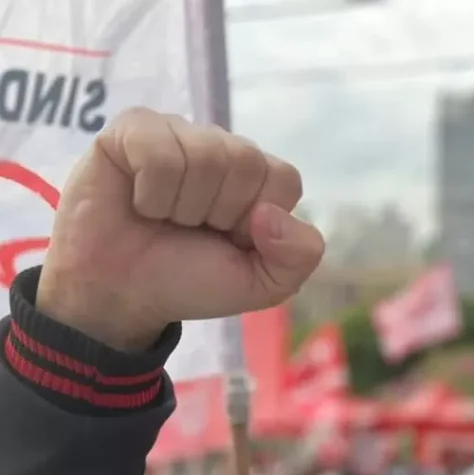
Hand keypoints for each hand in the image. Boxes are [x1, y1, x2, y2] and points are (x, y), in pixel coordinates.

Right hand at [36, 107, 324, 350]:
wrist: (122, 294)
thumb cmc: (190, 282)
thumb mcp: (262, 286)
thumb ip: (298, 258)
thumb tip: (273, 215)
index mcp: (258, 180)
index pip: (284, 179)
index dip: (257, 221)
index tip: (231, 240)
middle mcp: (222, 148)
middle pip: (247, 163)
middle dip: (220, 213)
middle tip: (192, 229)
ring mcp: (179, 133)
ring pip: (205, 157)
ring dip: (183, 207)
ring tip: (164, 218)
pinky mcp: (133, 129)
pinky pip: (159, 153)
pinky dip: (150, 194)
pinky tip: (139, 202)